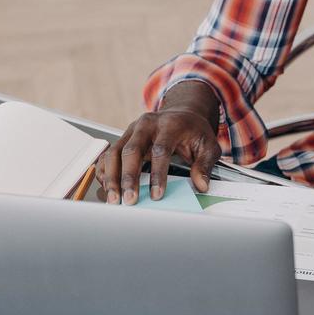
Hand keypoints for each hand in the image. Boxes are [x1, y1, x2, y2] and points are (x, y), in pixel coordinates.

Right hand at [96, 107, 220, 204]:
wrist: (182, 114)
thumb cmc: (194, 131)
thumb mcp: (208, 145)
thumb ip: (205, 164)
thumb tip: (201, 185)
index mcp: (169, 124)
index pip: (160, 150)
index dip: (157, 174)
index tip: (157, 195)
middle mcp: (146, 125)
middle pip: (131, 150)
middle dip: (128, 177)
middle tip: (129, 200)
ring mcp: (131, 131)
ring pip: (114, 152)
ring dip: (112, 177)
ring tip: (114, 199)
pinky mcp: (123, 139)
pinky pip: (108, 155)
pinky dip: (105, 172)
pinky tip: (107, 187)